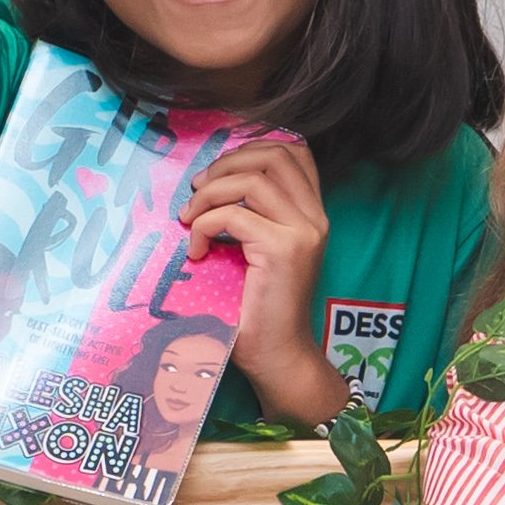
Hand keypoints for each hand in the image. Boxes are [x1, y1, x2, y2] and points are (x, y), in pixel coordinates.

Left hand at [182, 137, 340, 417]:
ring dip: (209, 194)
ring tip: (190, 219)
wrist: (277, 355)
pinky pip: (232, 216)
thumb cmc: (260, 308)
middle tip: (197, 191)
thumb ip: (253, 214)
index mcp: (313, 214)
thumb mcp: (260, 250)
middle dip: (226, 164)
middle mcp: (315, 218)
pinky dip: (204, 226)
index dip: (250, 150)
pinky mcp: (281, 250)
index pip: (294, 151)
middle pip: (274, 154)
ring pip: (251, 180)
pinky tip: (197, 252)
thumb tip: (210, 181)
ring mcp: (302, 232)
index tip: (218, 176)